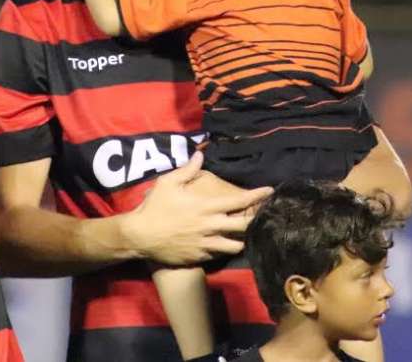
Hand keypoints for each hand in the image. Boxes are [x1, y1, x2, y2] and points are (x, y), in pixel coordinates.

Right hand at [121, 152, 272, 264]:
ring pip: (236, 245)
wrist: (141, 236)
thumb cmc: (155, 207)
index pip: (239, 201)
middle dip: (257, 220)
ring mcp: (206, 243)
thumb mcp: (168, 183)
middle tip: (266, 215)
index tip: (270, 191)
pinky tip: (226, 244)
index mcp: (206, 206)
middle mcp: (211, 226)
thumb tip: (200, 156)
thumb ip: (187, 170)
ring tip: (249, 235)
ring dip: (244, 239)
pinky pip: (219, 254)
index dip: (257, 196)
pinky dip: (225, 248)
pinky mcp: (200, 257)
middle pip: (244, 226)